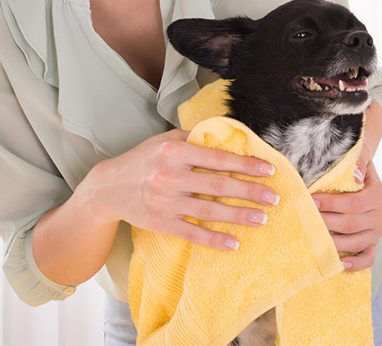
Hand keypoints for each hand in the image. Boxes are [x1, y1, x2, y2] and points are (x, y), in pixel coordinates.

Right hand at [81, 129, 278, 250]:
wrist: (107, 188)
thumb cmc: (141, 161)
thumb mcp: (163, 141)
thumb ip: (193, 139)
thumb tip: (226, 138)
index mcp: (173, 152)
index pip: (217, 158)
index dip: (245, 164)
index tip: (268, 170)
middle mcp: (169, 176)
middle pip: (217, 185)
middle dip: (250, 191)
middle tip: (274, 197)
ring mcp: (164, 202)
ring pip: (208, 210)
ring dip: (238, 216)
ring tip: (262, 219)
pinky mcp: (160, 223)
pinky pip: (192, 234)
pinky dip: (213, 240)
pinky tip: (234, 243)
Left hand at [311, 143, 381, 270]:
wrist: (361, 175)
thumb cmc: (356, 165)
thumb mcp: (360, 154)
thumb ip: (359, 161)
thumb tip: (356, 176)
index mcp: (380, 194)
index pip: (354, 203)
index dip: (332, 204)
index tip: (311, 201)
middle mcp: (381, 215)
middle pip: (351, 224)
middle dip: (326, 222)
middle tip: (305, 219)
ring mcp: (377, 232)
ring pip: (356, 242)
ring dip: (333, 242)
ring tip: (313, 239)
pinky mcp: (372, 244)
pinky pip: (367, 258)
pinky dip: (355, 263)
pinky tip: (340, 263)